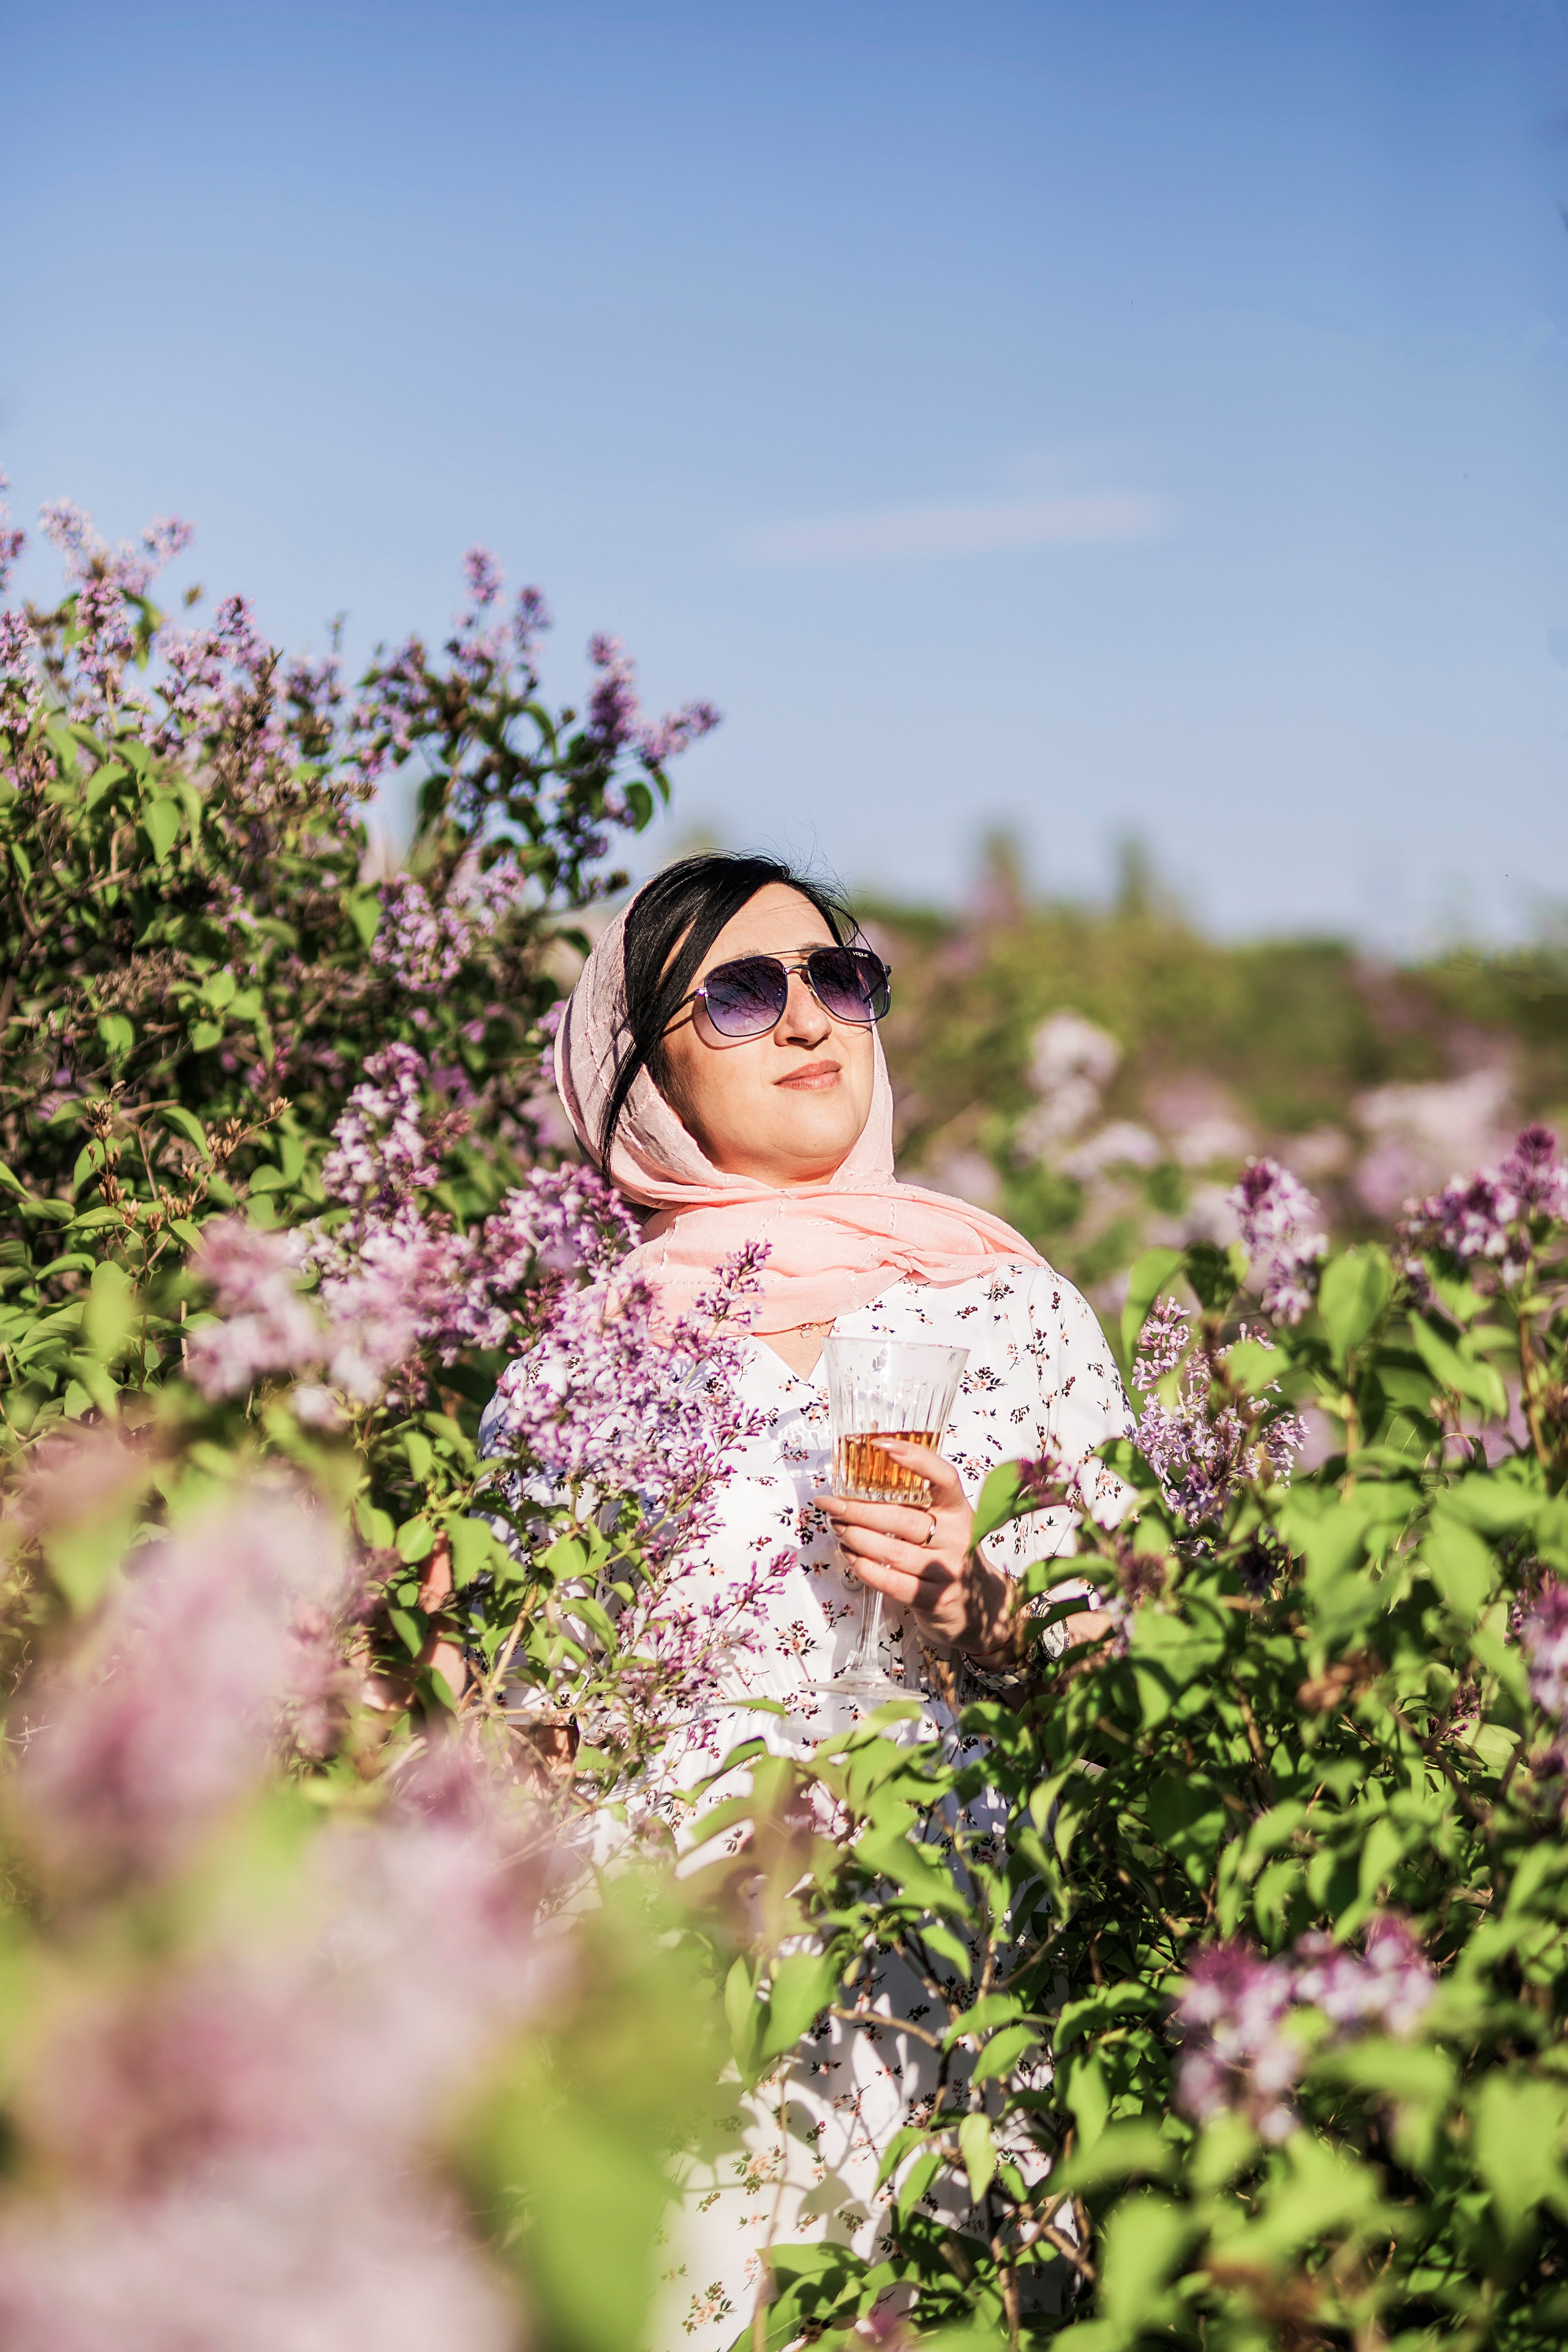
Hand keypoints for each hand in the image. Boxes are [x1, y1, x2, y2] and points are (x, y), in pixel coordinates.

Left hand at [819, 1441, 1013, 1662]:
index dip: (916, 1459)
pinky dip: (864, 1568)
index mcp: (959, 1510)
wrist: (979, 1605)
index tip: (881, 1445)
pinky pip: (891, 1582)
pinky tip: (851, 1556)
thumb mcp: (945, 1522)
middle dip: (858, 1510)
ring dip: (856, 1538)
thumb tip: (864, 1476)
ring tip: (837, 1529)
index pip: (944, 1477)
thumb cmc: (949, 1553)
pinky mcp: (935, 1599)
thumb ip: (918, 1502)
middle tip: (832, 1504)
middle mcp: (958, 1538)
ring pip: (891, 1552)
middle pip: (902, 1519)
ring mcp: (948, 1571)